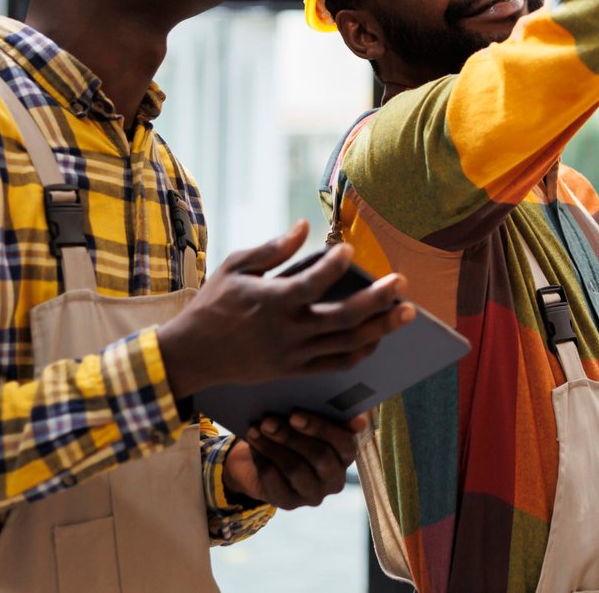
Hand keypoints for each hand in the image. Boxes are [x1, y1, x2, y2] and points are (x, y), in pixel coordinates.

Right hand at [156, 221, 414, 397]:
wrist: (193, 354)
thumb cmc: (214, 304)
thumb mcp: (235, 266)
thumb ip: (273, 248)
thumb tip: (304, 226)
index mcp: (272, 301)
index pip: (312, 284)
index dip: (334, 266)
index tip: (349, 249)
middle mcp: (287, 331)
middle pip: (343, 318)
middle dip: (378, 301)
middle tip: (403, 283)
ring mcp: (293, 354)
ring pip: (347, 344)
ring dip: (380, 328)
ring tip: (405, 311)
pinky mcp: (294, 371)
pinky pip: (335, 365)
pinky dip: (360, 352)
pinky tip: (377, 338)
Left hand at [223, 410, 368, 509]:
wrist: (265, 456)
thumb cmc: (294, 431)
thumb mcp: (310, 420)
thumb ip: (330, 415)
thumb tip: (359, 421)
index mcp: (346, 455)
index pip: (345, 444)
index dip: (321, 429)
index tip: (295, 414)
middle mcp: (335, 479)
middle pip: (319, 457)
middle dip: (292, 437)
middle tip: (268, 420)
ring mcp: (313, 495)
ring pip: (295, 469)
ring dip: (272, 447)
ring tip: (255, 430)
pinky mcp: (290, 503)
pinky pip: (275, 482)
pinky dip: (262, 460)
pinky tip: (253, 446)